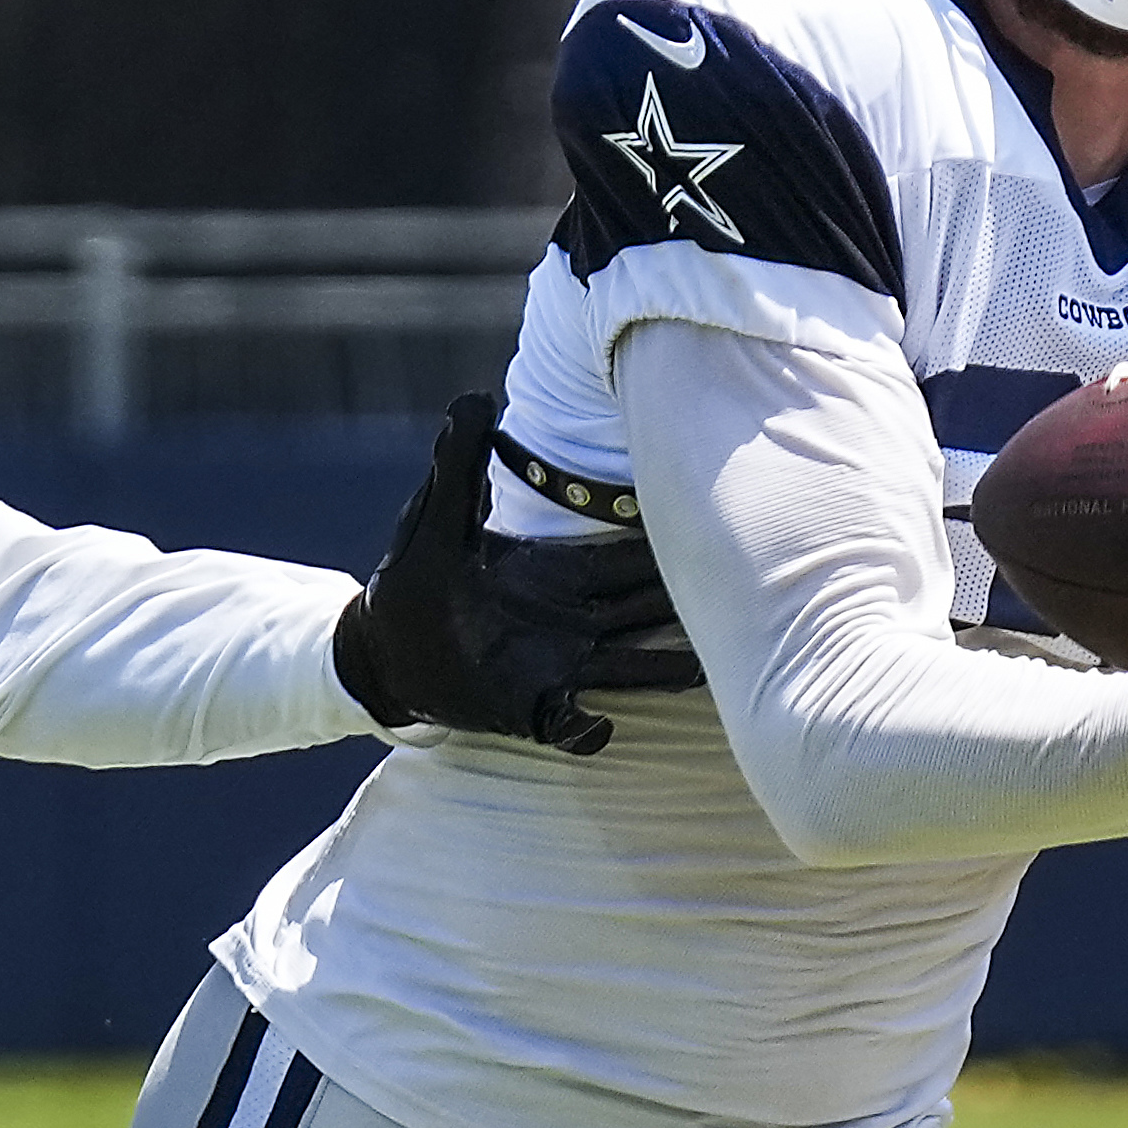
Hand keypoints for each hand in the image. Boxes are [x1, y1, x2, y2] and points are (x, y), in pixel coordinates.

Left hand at [334, 393, 697, 754]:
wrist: (383, 648)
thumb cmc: (417, 580)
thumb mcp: (435, 518)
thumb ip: (457, 464)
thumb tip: (472, 398)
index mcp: (555, 573)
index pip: (622, 558)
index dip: (661, 547)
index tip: (709, 528)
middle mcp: (569, 620)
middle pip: (641, 610)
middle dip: (685, 603)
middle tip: (744, 596)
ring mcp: (555, 665)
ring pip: (626, 667)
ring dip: (661, 669)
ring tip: (699, 673)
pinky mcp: (527, 707)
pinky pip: (568, 724)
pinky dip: (585, 729)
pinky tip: (598, 728)